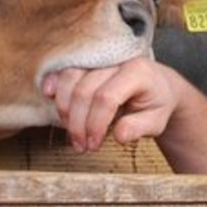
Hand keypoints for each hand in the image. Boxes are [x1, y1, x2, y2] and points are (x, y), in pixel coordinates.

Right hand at [43, 56, 177, 151]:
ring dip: (64, 109)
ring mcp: (99, 59)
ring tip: (72, 133)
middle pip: (84, 90)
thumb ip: (140, 128)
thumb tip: (119, 135)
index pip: (107, 97)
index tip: (93, 145)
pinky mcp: (86, 62)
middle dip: (78, 123)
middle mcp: (116, 60)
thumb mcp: (156, 120)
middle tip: (81, 146)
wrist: (158, 86)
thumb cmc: (156, 104)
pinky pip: (64, 68)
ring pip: (70, 77)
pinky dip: (54, 82)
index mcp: (137, 72)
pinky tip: (48, 94)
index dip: (95, 123)